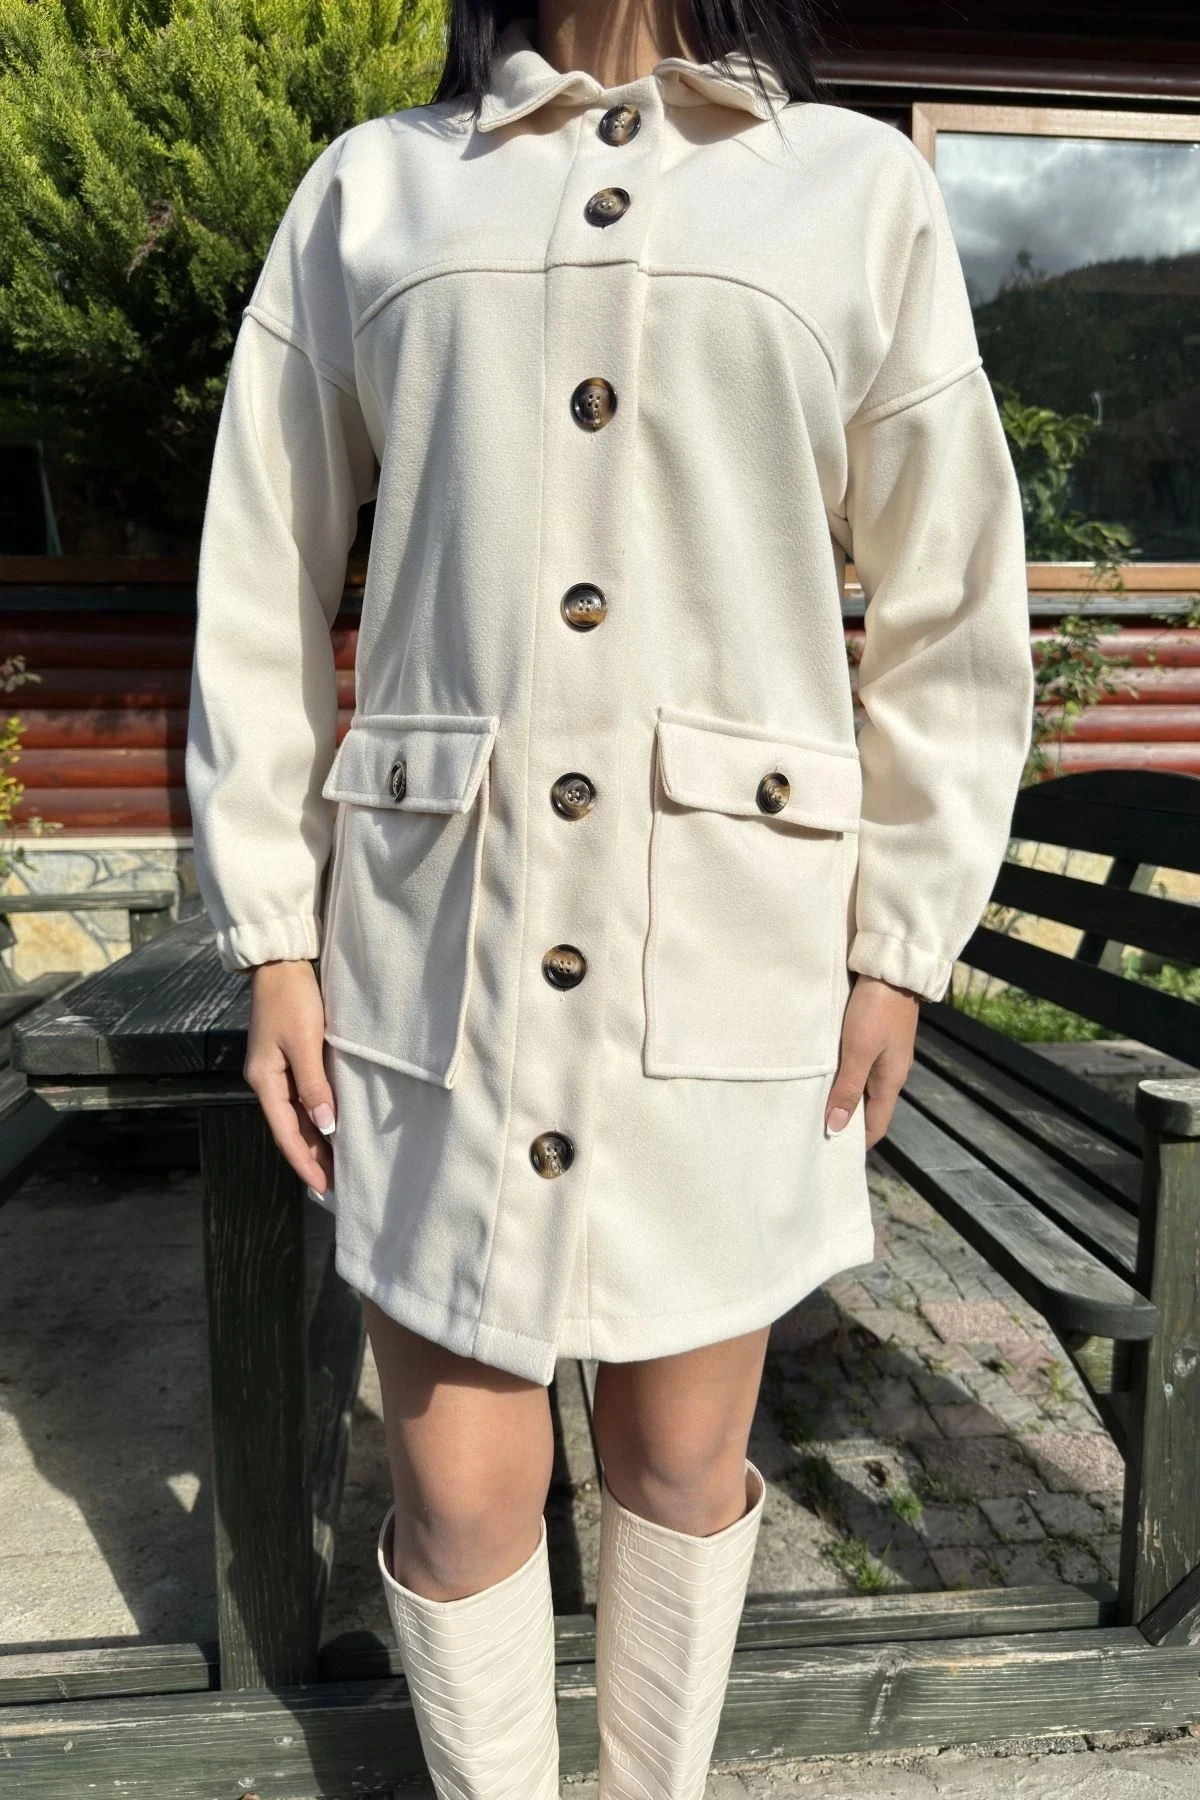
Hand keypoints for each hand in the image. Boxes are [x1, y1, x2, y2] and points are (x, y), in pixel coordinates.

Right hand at [244, 958, 335, 1194]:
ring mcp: (276, 1071)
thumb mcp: (305, 1042)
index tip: (323, 1187)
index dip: (305, 1161)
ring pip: (296, 1117)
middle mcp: (267, 1081)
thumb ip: (314, 1085)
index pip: (286, 1133)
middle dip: (310, 1158)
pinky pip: (301, 1099)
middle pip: (290, 1129)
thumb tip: (326, 1125)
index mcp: (265, 1080)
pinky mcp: (288, 1060)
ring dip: (314, 1141)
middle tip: (335, 1185)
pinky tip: (330, 1128)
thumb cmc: (292, 999)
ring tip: (335, 1165)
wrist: (281, 965)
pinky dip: (315, 1118)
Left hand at [824, 972, 918, 1150]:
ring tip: (814, 1104)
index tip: (831, 1151)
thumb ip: (848, 1088)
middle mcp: (891, 1073)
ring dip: (843, 1097)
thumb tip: (836, 1127)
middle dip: (847, 1121)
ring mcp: (885, 1055)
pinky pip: (860, 1067)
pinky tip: (825, 1073)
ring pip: (863, 1087)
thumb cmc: (875, 1011)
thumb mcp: (858, 1051)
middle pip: (870, 1109)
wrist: (891, 969)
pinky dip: (844, 1076)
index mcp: (890, 1082)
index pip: (876, 1126)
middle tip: (815, 1128)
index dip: (857, 1142)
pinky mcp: (877, 1037)